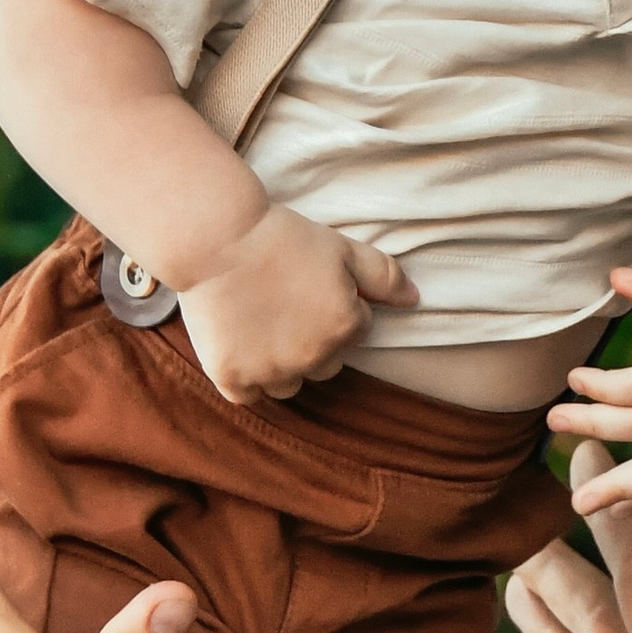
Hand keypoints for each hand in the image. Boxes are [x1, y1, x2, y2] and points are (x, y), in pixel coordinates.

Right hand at [178, 200, 414, 404]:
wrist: (216, 238)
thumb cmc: (282, 237)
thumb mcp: (342, 248)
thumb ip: (385, 276)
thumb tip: (415, 300)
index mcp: (345, 326)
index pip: (355, 330)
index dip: (334, 306)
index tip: (306, 284)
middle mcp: (313, 357)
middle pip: (326, 364)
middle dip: (313, 341)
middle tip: (283, 304)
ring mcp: (271, 371)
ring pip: (289, 385)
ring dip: (282, 365)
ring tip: (260, 325)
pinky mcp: (232, 378)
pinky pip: (249, 395)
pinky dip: (246, 378)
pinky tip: (240, 347)